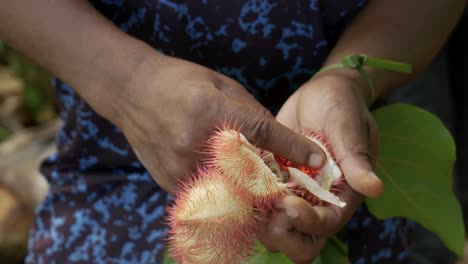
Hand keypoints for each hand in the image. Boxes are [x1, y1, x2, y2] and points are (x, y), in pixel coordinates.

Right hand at [108, 54, 324, 192]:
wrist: (132, 92)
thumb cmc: (180, 82)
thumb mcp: (221, 85)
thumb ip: (251, 114)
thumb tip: (280, 141)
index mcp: (209, 109)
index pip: (261, 132)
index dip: (293, 146)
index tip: (318, 158)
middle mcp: (194, 142)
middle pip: (249, 171)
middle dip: (273, 178)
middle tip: (286, 180)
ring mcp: (180, 166)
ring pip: (230, 189)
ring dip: (250, 188)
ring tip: (257, 182)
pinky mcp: (171, 181)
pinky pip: (209, 192)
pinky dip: (225, 190)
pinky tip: (227, 179)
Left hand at [257, 71, 383, 262]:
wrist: (322, 94)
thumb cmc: (341, 106)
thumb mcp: (347, 128)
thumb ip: (356, 159)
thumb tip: (375, 188)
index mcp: (342, 195)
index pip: (326, 224)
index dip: (307, 221)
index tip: (289, 203)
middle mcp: (318, 202)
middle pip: (301, 243)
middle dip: (283, 234)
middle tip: (270, 209)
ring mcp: (295, 195)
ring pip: (277, 230)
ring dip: (262, 222)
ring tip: (252, 195)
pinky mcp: (275, 184)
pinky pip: (261, 206)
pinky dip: (250, 203)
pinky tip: (240, 186)